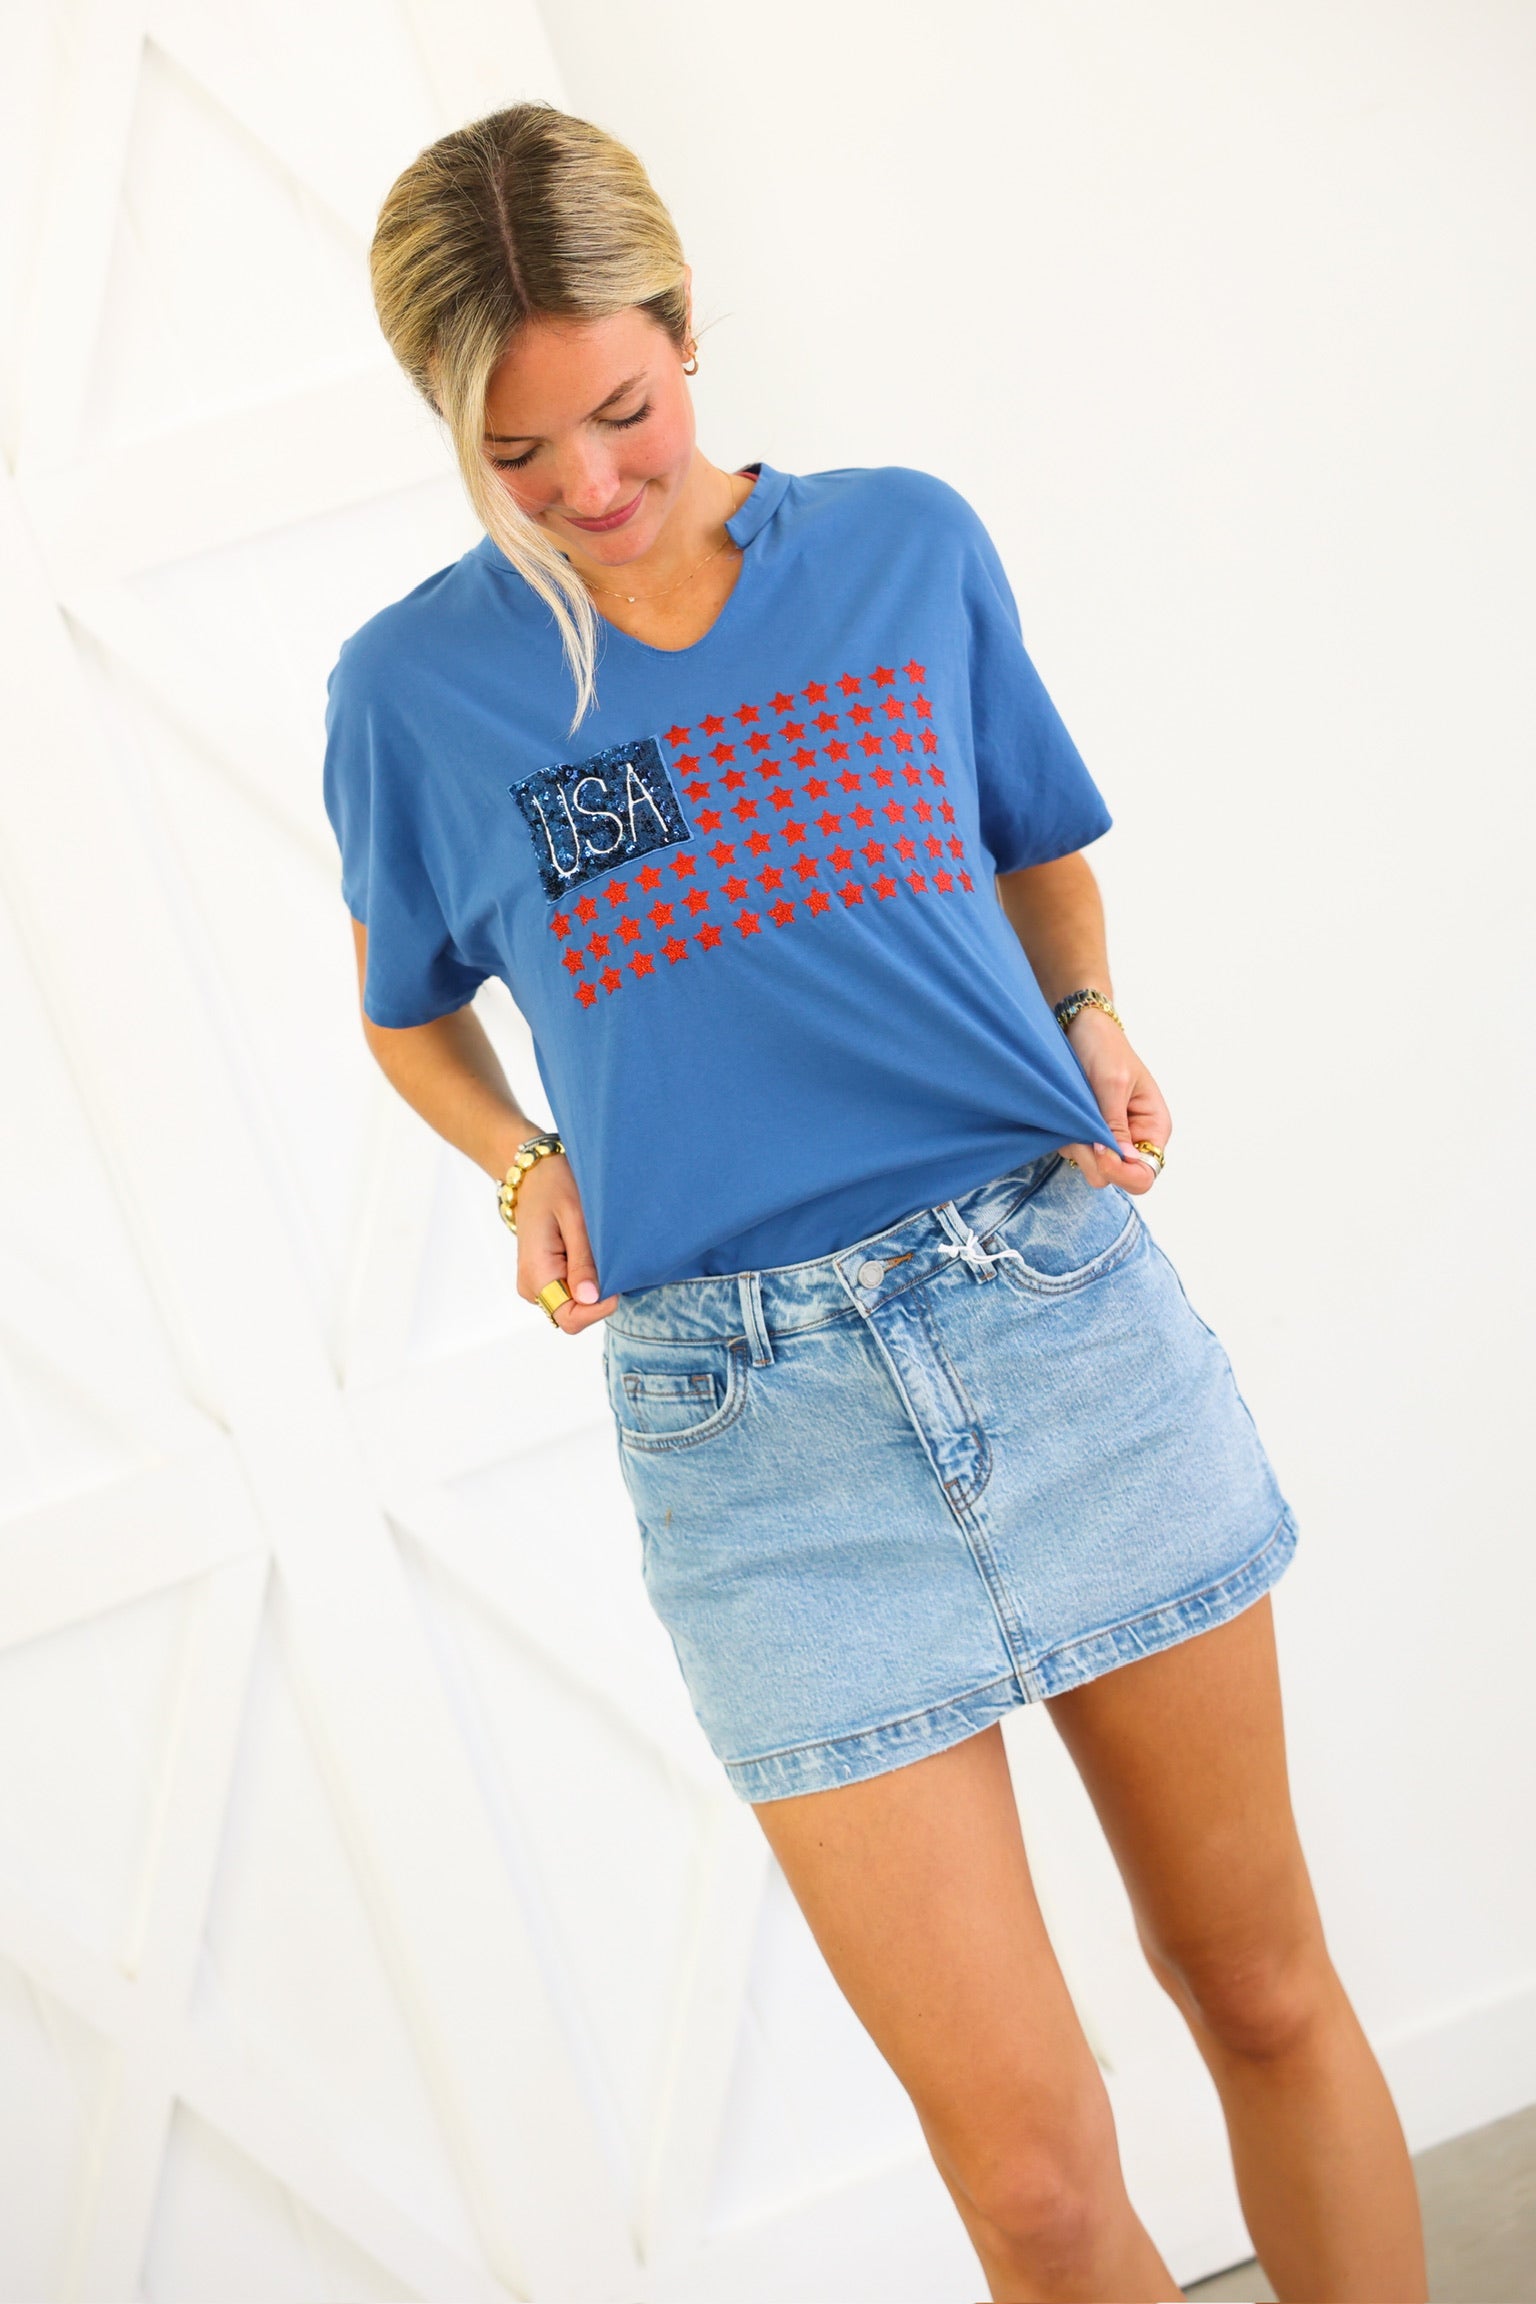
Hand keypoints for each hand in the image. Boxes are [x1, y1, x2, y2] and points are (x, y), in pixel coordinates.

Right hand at [512, 1153, 618, 1331]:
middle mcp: (532, 1287)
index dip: (598, 1308)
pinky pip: (571, 1291)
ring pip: (575, 1305)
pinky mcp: (545, 1278)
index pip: (569, 1318)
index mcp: (536, 1274)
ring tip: (595, 1248)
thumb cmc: (554, 1187)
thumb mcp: (575, 1218)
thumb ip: (582, 1261)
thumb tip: (590, 1299)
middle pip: (574, 1314)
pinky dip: (587, 1277)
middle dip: (598, 1293)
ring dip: (594, 1284)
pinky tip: (590, 1251)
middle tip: (607, 1255)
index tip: (617, 1280)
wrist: (534, 1174)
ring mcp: (537, 1284)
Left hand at [1058, 1007, 1171, 1194]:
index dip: (1121, 1173)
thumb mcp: (1112, 1084)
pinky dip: (1067, 1140)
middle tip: (1078, 1130)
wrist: (1081, 1026)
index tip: (1098, 1151)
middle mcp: (1135, 1139)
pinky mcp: (1088, 1134)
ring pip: (1091, 1168)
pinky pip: (1076, 1154)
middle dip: (1093, 1160)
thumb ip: (1115, 1124)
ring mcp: (1110, 1139)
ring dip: (1076, 1147)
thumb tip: (1125, 1159)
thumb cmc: (1105, 1048)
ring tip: (1072, 1115)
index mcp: (1154, 1127)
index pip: (1144, 1175)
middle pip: (1115, 1178)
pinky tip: (1064, 1116)